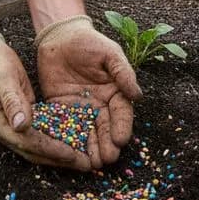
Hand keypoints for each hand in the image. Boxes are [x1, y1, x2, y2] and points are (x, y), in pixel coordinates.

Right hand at [0, 31, 92, 170]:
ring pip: (35, 147)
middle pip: (32, 151)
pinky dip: (53, 141)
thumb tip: (21, 125)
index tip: (72, 154)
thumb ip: (12, 100)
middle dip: (58, 159)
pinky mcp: (17, 122)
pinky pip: (37, 136)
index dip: (50, 149)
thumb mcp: (3, 77)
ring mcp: (8, 128)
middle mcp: (1, 130)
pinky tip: (72, 143)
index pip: (26, 141)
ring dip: (57, 155)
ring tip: (82, 159)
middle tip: (85, 164)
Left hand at [35, 15, 141, 168]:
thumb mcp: (109, 53)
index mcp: (115, 92)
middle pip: (105, 128)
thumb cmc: (89, 42)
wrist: (60, 36)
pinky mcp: (61, 109)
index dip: (121, 127)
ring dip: (90, 148)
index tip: (120, 140)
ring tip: (91, 163)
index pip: (121, 113)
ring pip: (87, 132)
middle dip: (106, 144)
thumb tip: (137, 95)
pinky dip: (67, 139)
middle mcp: (99, 104)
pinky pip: (64, 126)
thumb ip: (122, 72)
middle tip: (106, 159)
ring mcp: (80, 108)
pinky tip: (68, 152)